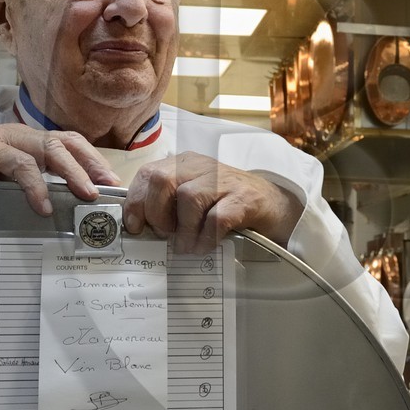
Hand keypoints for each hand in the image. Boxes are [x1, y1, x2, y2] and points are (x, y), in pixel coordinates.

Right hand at [0, 125, 118, 215]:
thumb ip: (16, 187)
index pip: (66, 144)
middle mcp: (15, 135)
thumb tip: (47, 210)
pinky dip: (33, 183)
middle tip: (109, 188)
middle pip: (66, 141)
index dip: (91, 160)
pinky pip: (16, 163)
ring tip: (87, 195)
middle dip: (92, 163)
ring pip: (48, 148)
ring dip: (72, 172)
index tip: (111, 184)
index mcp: (21, 142)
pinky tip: (42, 204)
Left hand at [123, 151, 302, 253]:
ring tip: (186, 246)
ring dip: (183, 229)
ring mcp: (224, 181)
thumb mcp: (194, 196)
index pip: (148, 174)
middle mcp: (201, 166)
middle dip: (156, 213)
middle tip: (164, 234)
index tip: (135, 226)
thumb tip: (138, 226)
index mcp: (184, 163)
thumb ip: (167, 203)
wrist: (273, 204)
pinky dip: (206, 238)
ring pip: (188, 197)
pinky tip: (205, 246)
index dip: (136, 201)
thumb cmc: (226, 203)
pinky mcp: (243, 199)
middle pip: (162, 180)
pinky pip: (217, 218)